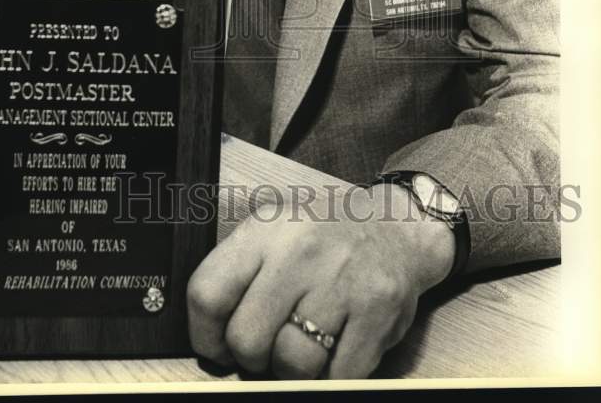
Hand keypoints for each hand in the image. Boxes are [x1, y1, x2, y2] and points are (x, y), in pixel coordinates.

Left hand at [187, 182, 454, 378]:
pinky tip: (335, 348)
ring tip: (303, 346)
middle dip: (252, 357)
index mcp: (265, 231)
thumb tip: (209, 334)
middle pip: (246, 339)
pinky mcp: (377, 313)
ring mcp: (340, 283)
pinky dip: (332, 375)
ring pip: (291, 364)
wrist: (395, 225)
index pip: (208, 294)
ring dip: (293, 369)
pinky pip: (338, 376)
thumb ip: (241, 272)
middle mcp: (299, 253)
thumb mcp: (274, 229)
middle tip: (267, 347)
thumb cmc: (323, 236)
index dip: (205, 335)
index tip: (217, 346)